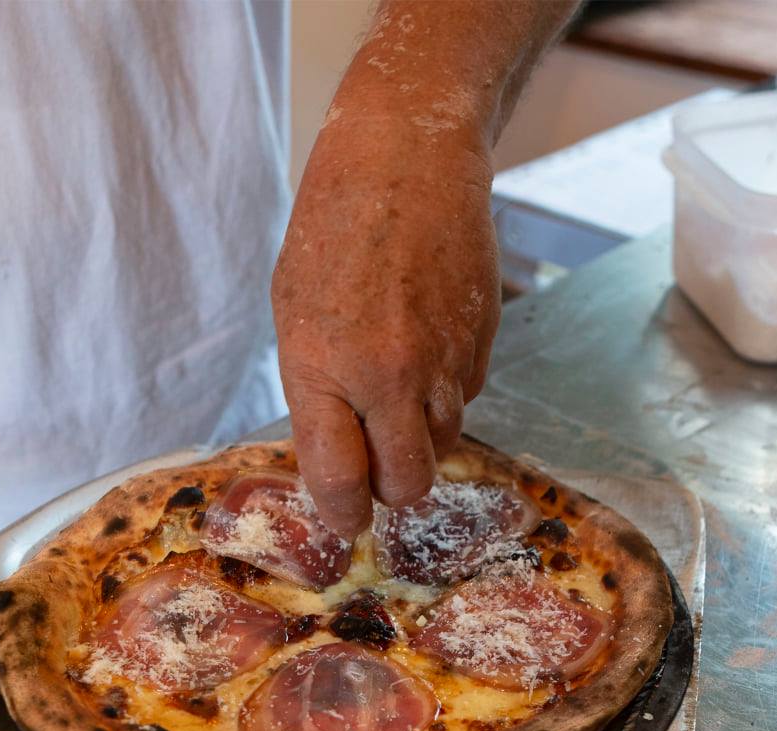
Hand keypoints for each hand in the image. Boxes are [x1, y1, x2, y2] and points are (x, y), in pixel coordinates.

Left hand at [273, 113, 500, 535]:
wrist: (406, 161)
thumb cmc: (333, 235)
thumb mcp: (294, 316)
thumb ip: (316, 394)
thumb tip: (335, 462)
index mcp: (323, 369)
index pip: (339, 480)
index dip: (342, 515)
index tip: (344, 523)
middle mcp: (386, 374)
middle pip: (407, 485)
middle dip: (392, 490)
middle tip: (375, 468)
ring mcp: (441, 358)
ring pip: (443, 446)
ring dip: (421, 439)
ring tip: (395, 391)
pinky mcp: (482, 339)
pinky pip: (466, 398)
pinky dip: (446, 392)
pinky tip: (425, 346)